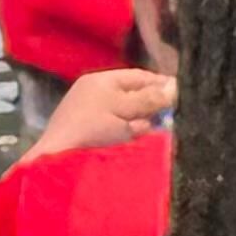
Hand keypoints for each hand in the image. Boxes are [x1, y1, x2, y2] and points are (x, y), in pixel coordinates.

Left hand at [28, 67, 173, 161]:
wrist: (55, 159)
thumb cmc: (91, 128)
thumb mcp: (124, 110)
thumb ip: (149, 99)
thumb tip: (173, 87)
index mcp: (100, 82)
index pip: (137, 77)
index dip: (159, 84)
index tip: (180, 93)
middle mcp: (93, 94)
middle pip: (132, 95)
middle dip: (151, 105)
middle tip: (172, 115)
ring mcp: (87, 115)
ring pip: (125, 114)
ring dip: (140, 121)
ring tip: (156, 130)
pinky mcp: (86, 135)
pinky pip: (115, 130)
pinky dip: (127, 134)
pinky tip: (135, 142)